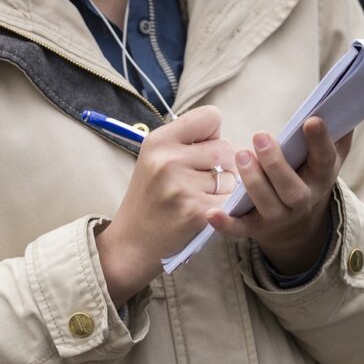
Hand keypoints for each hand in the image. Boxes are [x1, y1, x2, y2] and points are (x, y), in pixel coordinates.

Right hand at [96, 106, 236, 305]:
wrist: (131, 246)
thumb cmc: (148, 202)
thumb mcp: (154, 161)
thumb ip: (186, 144)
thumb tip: (226, 140)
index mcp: (159, 141)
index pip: (211, 117)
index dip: (212, 136)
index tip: (200, 154)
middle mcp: (168, 160)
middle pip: (226, 148)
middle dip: (222, 167)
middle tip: (199, 185)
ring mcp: (181, 187)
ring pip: (232, 177)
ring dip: (224, 190)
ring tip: (199, 200)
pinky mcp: (196, 212)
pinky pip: (230, 201)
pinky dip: (226, 209)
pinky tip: (207, 214)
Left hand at [207, 117, 352, 275]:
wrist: (298, 222)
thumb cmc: (309, 175)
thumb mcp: (328, 156)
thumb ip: (335, 132)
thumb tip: (341, 101)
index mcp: (321, 177)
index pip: (324, 159)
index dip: (320, 141)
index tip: (311, 120)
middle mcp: (302, 200)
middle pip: (291, 188)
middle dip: (276, 163)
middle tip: (260, 136)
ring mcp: (279, 217)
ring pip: (268, 205)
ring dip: (253, 182)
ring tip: (240, 156)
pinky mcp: (256, 228)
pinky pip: (240, 229)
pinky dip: (226, 224)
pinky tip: (211, 213)